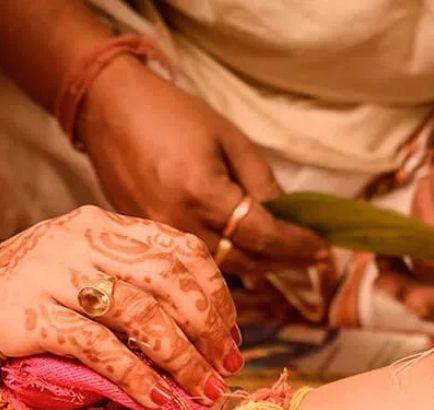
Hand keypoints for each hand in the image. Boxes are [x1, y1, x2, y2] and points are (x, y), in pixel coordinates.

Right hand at [0, 206, 241, 406]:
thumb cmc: (13, 293)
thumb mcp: (71, 265)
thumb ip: (120, 273)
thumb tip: (186, 308)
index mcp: (97, 225)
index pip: (178, 248)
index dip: (214, 293)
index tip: (229, 333)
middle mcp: (80, 240)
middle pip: (169, 279)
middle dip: (208, 327)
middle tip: (225, 366)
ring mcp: (54, 275)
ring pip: (141, 314)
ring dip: (180, 357)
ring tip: (200, 390)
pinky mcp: (31, 316)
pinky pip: (99, 347)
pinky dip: (134, 376)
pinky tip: (155, 400)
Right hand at [77, 57, 329, 273]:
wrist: (109, 112)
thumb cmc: (172, 114)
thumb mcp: (228, 139)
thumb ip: (260, 182)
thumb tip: (289, 219)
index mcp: (202, 193)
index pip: (263, 235)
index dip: (298, 244)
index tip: (325, 248)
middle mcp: (178, 225)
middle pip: (245, 262)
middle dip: (284, 262)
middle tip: (313, 258)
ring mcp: (158, 239)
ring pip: (220, 273)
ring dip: (257, 270)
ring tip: (284, 260)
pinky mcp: (145, 243)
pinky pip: (194, 267)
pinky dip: (226, 267)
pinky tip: (246, 259)